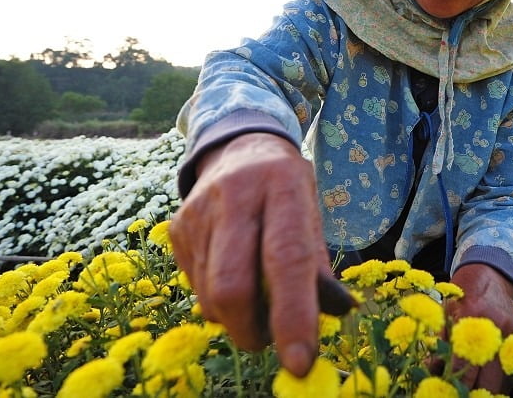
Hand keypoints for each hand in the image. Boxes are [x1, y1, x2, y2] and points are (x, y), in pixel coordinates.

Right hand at [169, 133, 333, 376]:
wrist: (240, 149)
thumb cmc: (286, 192)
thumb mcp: (311, 214)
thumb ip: (319, 265)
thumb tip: (335, 315)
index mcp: (283, 186)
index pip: (287, 259)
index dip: (293, 315)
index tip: (300, 364)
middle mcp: (236, 195)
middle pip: (234, 286)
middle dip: (252, 331)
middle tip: (270, 341)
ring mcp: (199, 211)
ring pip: (211, 296)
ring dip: (236, 320)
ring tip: (256, 303)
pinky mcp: (176, 227)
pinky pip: (195, 288)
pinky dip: (218, 302)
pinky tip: (234, 277)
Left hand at [445, 263, 512, 392]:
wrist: (490, 272)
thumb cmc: (462, 293)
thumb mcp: (445, 314)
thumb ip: (440, 344)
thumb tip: (433, 371)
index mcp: (472, 316)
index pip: (464, 365)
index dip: (454, 384)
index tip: (448, 391)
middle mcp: (496, 326)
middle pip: (490, 380)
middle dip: (475, 393)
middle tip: (463, 395)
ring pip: (506, 379)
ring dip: (491, 389)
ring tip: (476, 392)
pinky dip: (502, 379)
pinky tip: (490, 383)